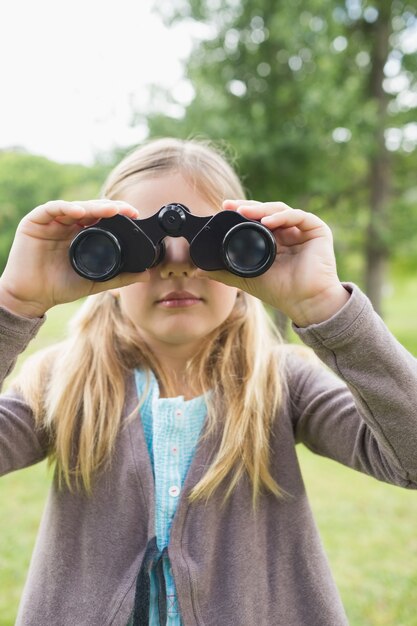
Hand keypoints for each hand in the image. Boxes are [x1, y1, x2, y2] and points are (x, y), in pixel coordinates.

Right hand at [0, 200, 149, 317]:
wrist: (32, 298)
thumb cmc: (61, 287)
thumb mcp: (96, 280)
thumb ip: (119, 277)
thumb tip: (146, 274)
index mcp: (82, 234)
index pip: (102, 218)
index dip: (119, 214)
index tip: (136, 215)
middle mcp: (68, 223)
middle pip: (91, 209)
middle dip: (111, 207)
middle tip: (128, 210)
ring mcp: (52, 221)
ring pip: (75, 206)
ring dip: (94, 206)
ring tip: (111, 210)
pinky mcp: (34, 221)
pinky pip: (52, 209)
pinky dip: (67, 208)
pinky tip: (80, 212)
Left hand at [196, 199, 349, 326]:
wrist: (305, 303)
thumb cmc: (280, 292)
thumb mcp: (246, 278)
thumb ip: (223, 272)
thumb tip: (197, 270)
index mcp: (274, 240)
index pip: (256, 219)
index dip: (241, 212)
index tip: (224, 207)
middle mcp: (289, 231)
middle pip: (267, 210)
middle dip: (248, 207)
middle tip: (231, 205)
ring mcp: (303, 230)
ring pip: (280, 209)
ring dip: (261, 209)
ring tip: (244, 212)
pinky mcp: (317, 229)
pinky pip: (298, 216)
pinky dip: (281, 216)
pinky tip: (267, 222)